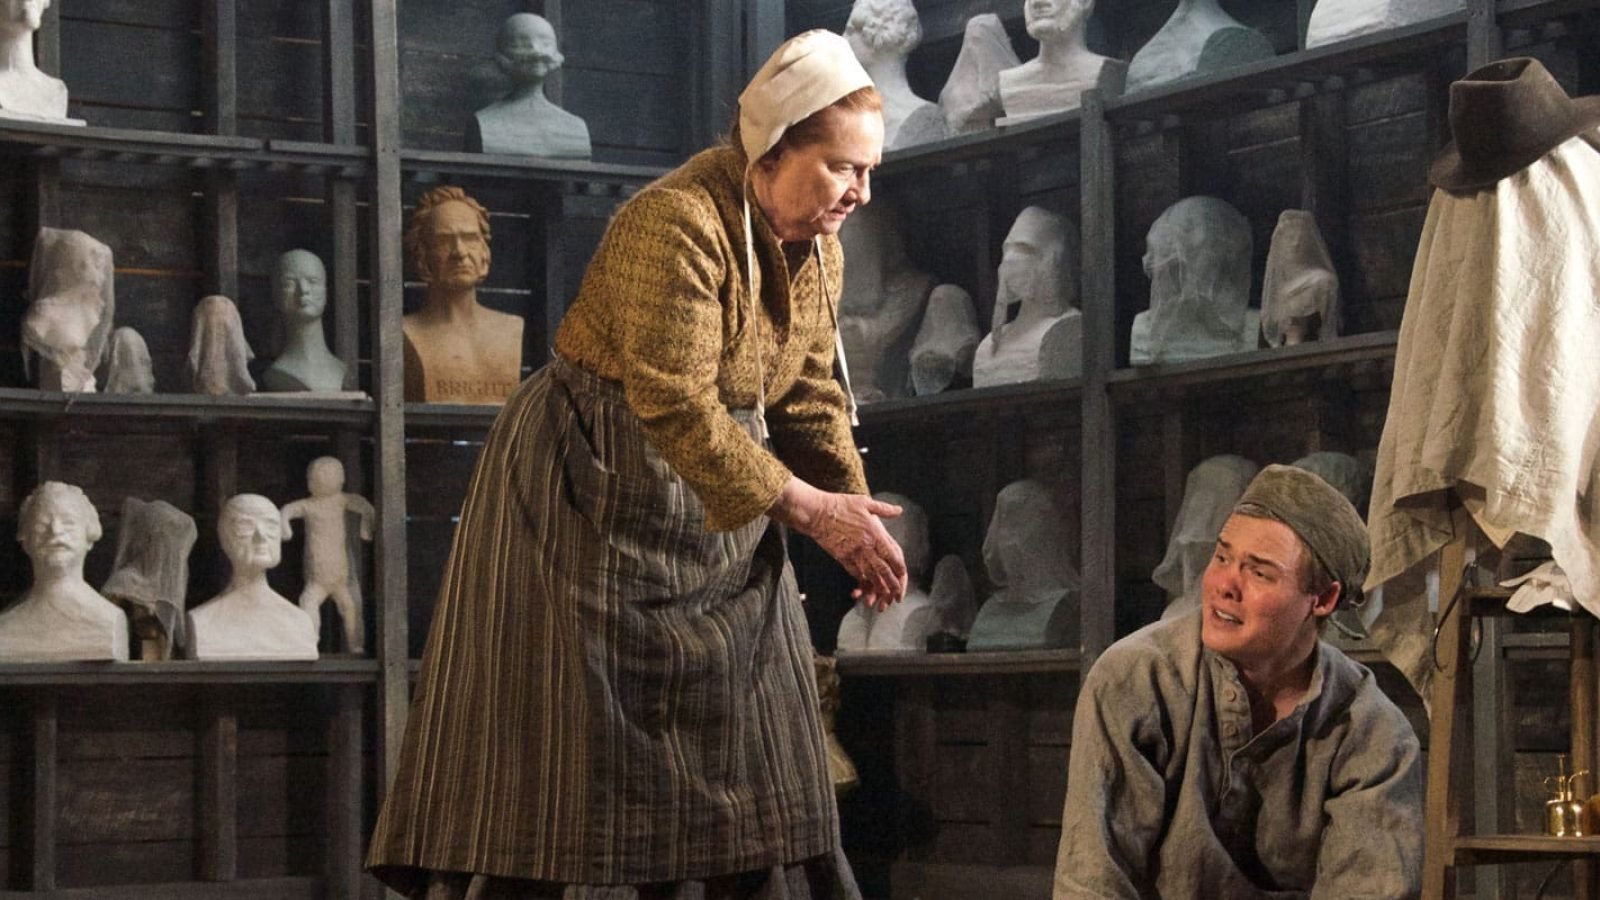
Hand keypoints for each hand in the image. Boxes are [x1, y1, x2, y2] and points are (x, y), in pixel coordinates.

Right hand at [769, 478, 908, 609]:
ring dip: (878, 588)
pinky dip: (862, 582)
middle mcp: (866, 546)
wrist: (816, 513)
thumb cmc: (840, 505)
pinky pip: (855, 573)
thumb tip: (899, 510)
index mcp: (874, 533)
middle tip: (897, 594)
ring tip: (885, 597)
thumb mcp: (865, 502)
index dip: (899, 567)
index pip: (892, 554)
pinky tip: (867, 587)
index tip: (903, 574)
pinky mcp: (842, 557)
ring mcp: (853, 553)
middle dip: (891, 584)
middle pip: (883, 570)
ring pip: (869, 575)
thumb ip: (884, 509)